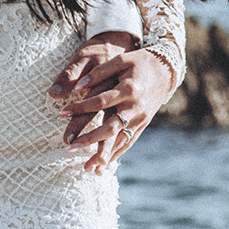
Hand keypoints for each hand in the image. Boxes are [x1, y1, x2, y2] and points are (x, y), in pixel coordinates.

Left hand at [53, 44, 171, 173]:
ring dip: (103, 155)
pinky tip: (103, 165)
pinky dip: (116, 155)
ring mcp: (141, 118)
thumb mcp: (121, 60)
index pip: (100, 102)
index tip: (62, 113)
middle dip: (90, 139)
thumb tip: (78, 86)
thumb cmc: (140, 62)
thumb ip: (100, 72)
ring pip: (120, 141)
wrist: (166, 70)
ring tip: (86, 168)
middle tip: (70, 147)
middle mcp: (135, 107)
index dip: (80, 108)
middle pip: (111, 127)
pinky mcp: (143, 124)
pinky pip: (128, 142)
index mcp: (129, 89)